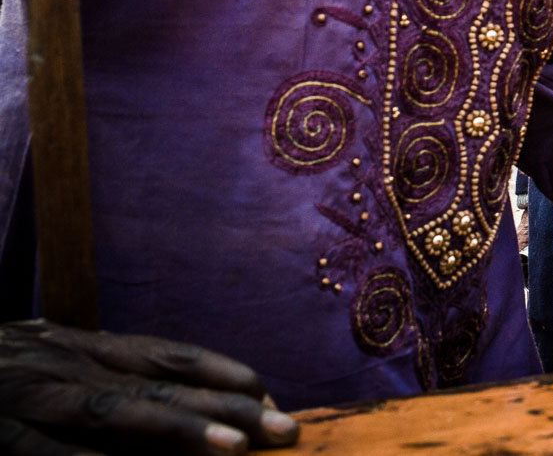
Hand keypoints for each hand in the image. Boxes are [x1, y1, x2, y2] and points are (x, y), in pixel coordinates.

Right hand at [0, 320, 297, 454]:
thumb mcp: (44, 369)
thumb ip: (102, 383)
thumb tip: (186, 409)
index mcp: (75, 350)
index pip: (164, 355)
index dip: (221, 374)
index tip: (272, 396)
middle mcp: (56, 367)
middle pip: (152, 385)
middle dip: (222, 408)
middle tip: (283, 430)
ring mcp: (21, 400)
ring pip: (110, 415)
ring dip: (175, 431)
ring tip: (231, 451)